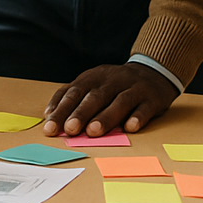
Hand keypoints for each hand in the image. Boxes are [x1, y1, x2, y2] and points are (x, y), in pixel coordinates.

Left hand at [42, 62, 178, 137]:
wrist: (153, 71)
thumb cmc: (114, 84)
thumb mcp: (92, 84)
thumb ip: (72, 97)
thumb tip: (50, 116)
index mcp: (94, 77)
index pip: (75, 92)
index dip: (62, 109)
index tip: (50, 128)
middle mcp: (113, 80)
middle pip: (95, 96)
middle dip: (81, 113)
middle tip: (69, 129)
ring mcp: (134, 88)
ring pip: (119, 101)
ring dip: (106, 117)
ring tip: (93, 132)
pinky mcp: (152, 99)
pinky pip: (145, 108)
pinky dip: (137, 117)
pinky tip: (130, 128)